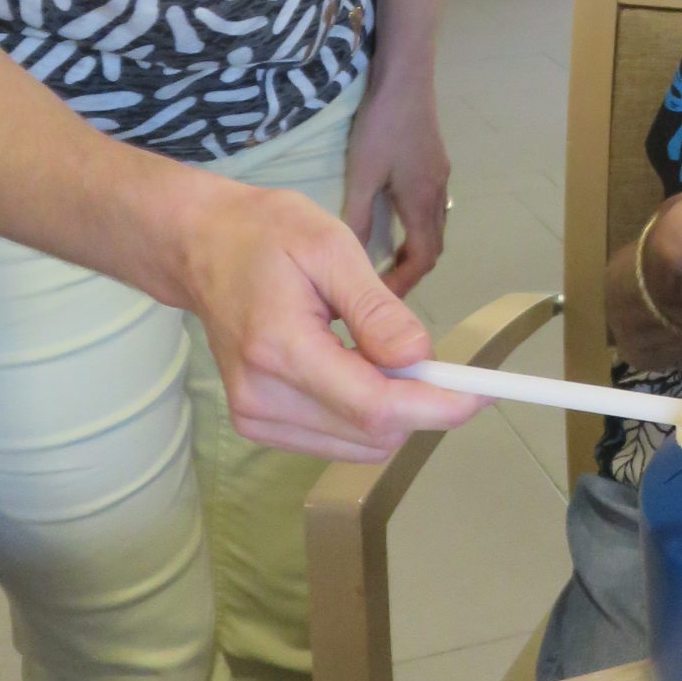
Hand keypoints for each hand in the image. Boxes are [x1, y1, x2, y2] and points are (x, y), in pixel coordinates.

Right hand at [182, 179, 481, 461]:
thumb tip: (421, 359)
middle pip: (371, 434)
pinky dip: (363, 416)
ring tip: (381, 352)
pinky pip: (335, 442)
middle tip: (433, 359)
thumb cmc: (266, 233)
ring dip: (392, 412)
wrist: (202, 246)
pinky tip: (356, 369)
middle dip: (418, 404)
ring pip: (357, 447)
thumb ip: (377, 309)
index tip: (480, 394)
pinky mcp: (258, 425)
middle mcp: (262, 397)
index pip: (373, 406)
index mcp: (280, 348)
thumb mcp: (330, 247)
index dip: (435, 407)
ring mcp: (256, 417)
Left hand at [343, 72, 449, 296]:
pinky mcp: (434, 160)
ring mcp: (439, 175)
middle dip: (410, 269)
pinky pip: (430, 206)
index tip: (382, 297)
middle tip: (381, 282)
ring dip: (414, 246)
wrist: (405, 77)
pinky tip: (393, 216)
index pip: (423, 259)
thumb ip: (359, 217)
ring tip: (386, 256)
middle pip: (433, 246)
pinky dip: (415, 224)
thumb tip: (353, 259)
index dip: (405, 283)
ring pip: (433, 225)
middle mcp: (438, 193)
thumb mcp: (363, 174)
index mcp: (422, 202)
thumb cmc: (383, 125)